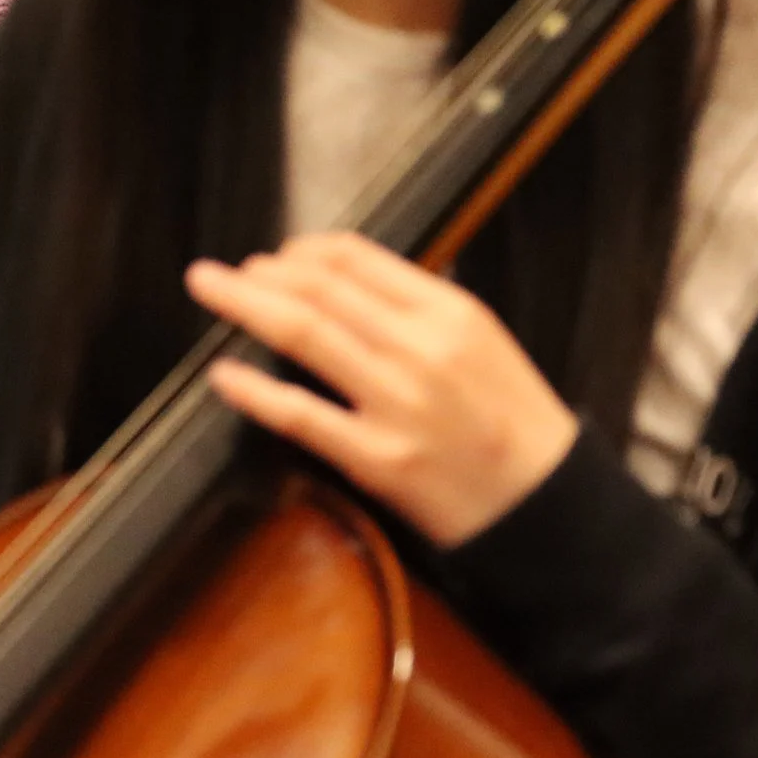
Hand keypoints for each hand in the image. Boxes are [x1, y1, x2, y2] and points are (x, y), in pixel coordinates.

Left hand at [186, 232, 578, 547]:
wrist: (548, 505)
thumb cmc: (510, 419)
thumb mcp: (480, 340)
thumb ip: (416, 306)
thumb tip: (339, 277)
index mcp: (450, 312)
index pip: (356, 260)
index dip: (302, 252)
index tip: (274, 256)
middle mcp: (422, 350)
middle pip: (321, 290)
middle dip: (260, 274)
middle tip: (220, 272)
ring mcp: (399, 406)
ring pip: (305, 336)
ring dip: (245, 306)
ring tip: (209, 291)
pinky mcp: (379, 460)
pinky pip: (302, 416)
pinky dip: (255, 391)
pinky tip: (222, 374)